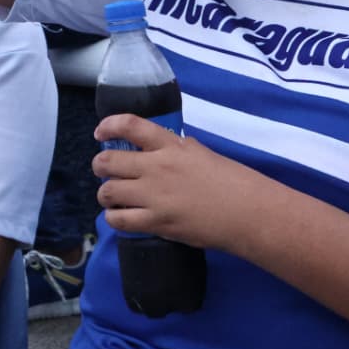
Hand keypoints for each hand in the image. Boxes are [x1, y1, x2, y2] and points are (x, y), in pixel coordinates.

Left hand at [93, 115, 260, 249]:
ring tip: (112, 197)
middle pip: (108, 161)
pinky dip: (114, 218)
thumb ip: (174, 151)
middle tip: (103, 171)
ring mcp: (154, 196)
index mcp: (171, 145)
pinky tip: (121, 217)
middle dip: (99, 166)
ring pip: (107, 192)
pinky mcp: (156, 222)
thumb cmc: (232, 181)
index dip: (108, 126)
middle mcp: (157, 167)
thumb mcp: (200, 153)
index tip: (100, 133)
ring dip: (105, 194)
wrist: (248, 212)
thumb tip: (156, 153)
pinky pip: (118, 220)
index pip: (130, 125)